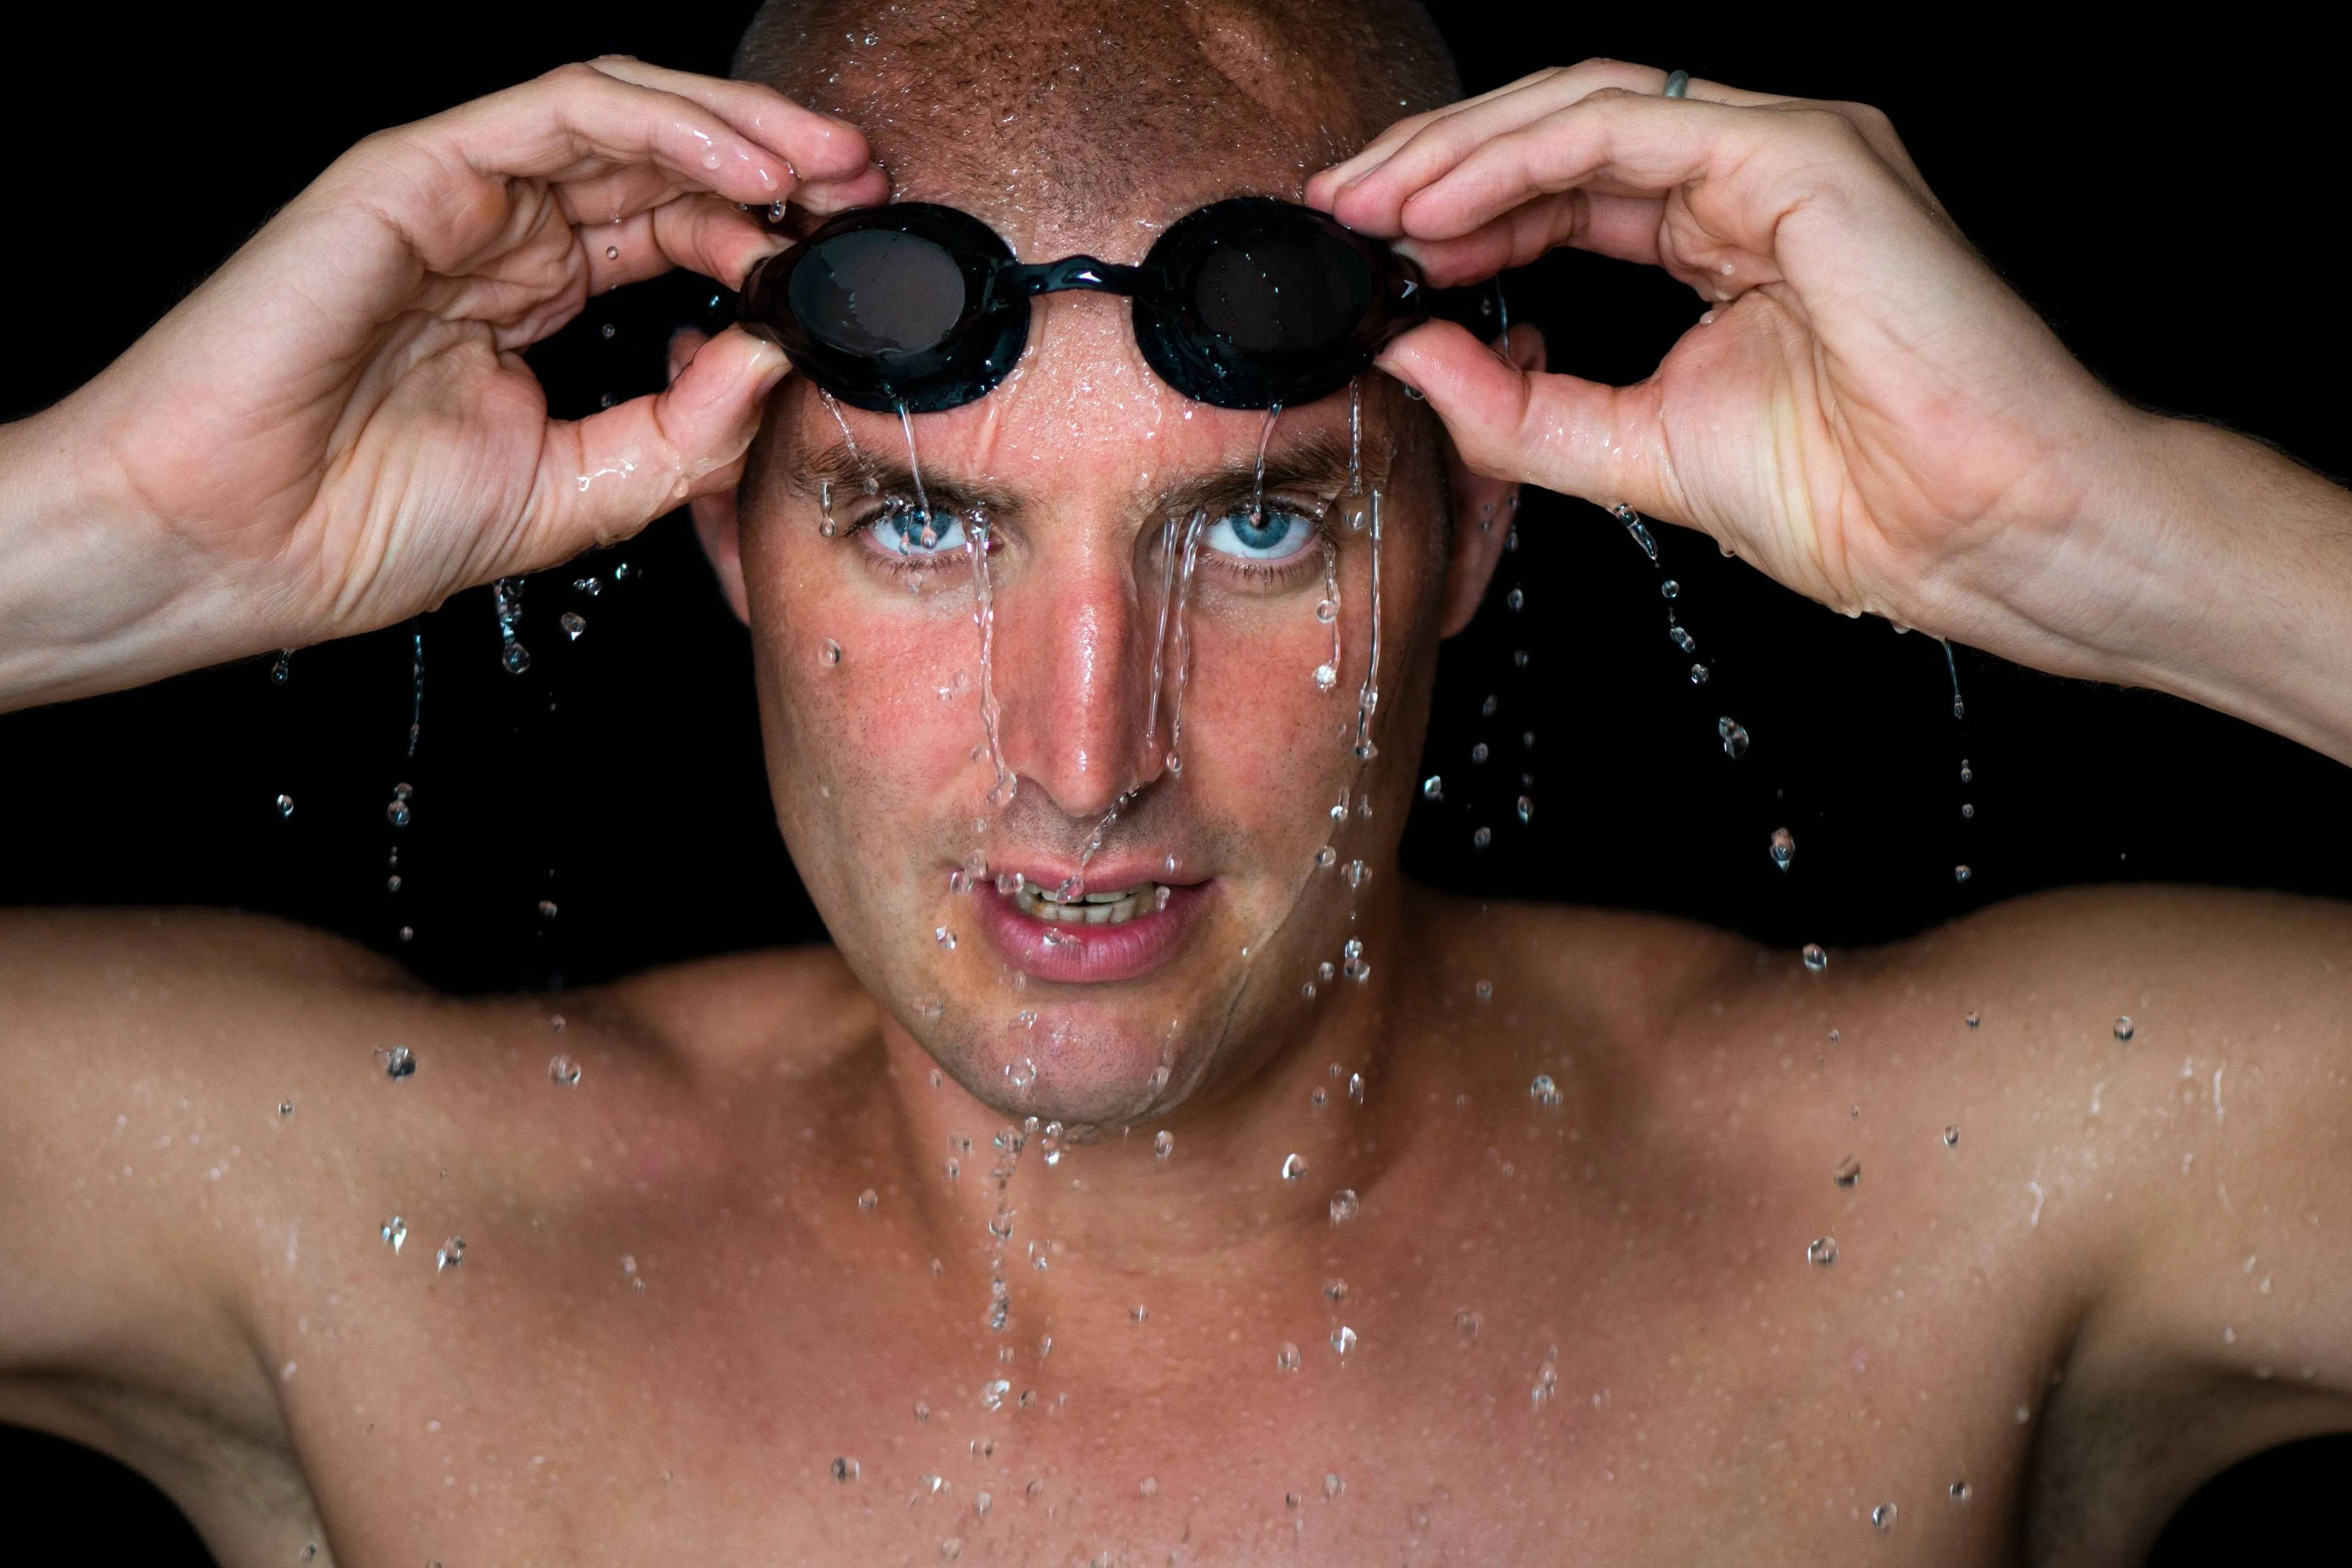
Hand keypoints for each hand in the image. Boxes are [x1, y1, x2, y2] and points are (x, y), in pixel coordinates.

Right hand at [7, 58, 884, 704]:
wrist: (227, 545)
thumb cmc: (360, 526)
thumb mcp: (577, 495)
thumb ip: (684, 437)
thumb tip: (776, 363)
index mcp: (531, 301)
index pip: (672, 235)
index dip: (766, 241)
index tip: (846, 271)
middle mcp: (501, 237)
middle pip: (663, 163)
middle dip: (780, 168)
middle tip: (868, 193)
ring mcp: (459, 197)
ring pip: (625, 116)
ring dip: (742, 132)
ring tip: (830, 169)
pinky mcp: (416, 170)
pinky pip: (565, 115)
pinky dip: (670, 128)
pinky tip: (752, 173)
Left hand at [1307, 61, 2141, 650]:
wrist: (1974, 532)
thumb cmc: (1854, 498)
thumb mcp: (1632, 450)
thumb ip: (1518, 405)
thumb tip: (1410, 353)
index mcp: (1723, 238)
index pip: (1562, 190)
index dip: (1455, 213)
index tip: (1366, 256)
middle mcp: (1751, 178)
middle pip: (1558, 131)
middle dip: (1433, 166)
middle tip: (1337, 210)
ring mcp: (1782, 153)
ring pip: (1581, 107)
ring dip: (1458, 152)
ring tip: (1369, 204)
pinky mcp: (1800, 155)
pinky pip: (1625, 129)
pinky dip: (1518, 158)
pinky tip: (1440, 208)